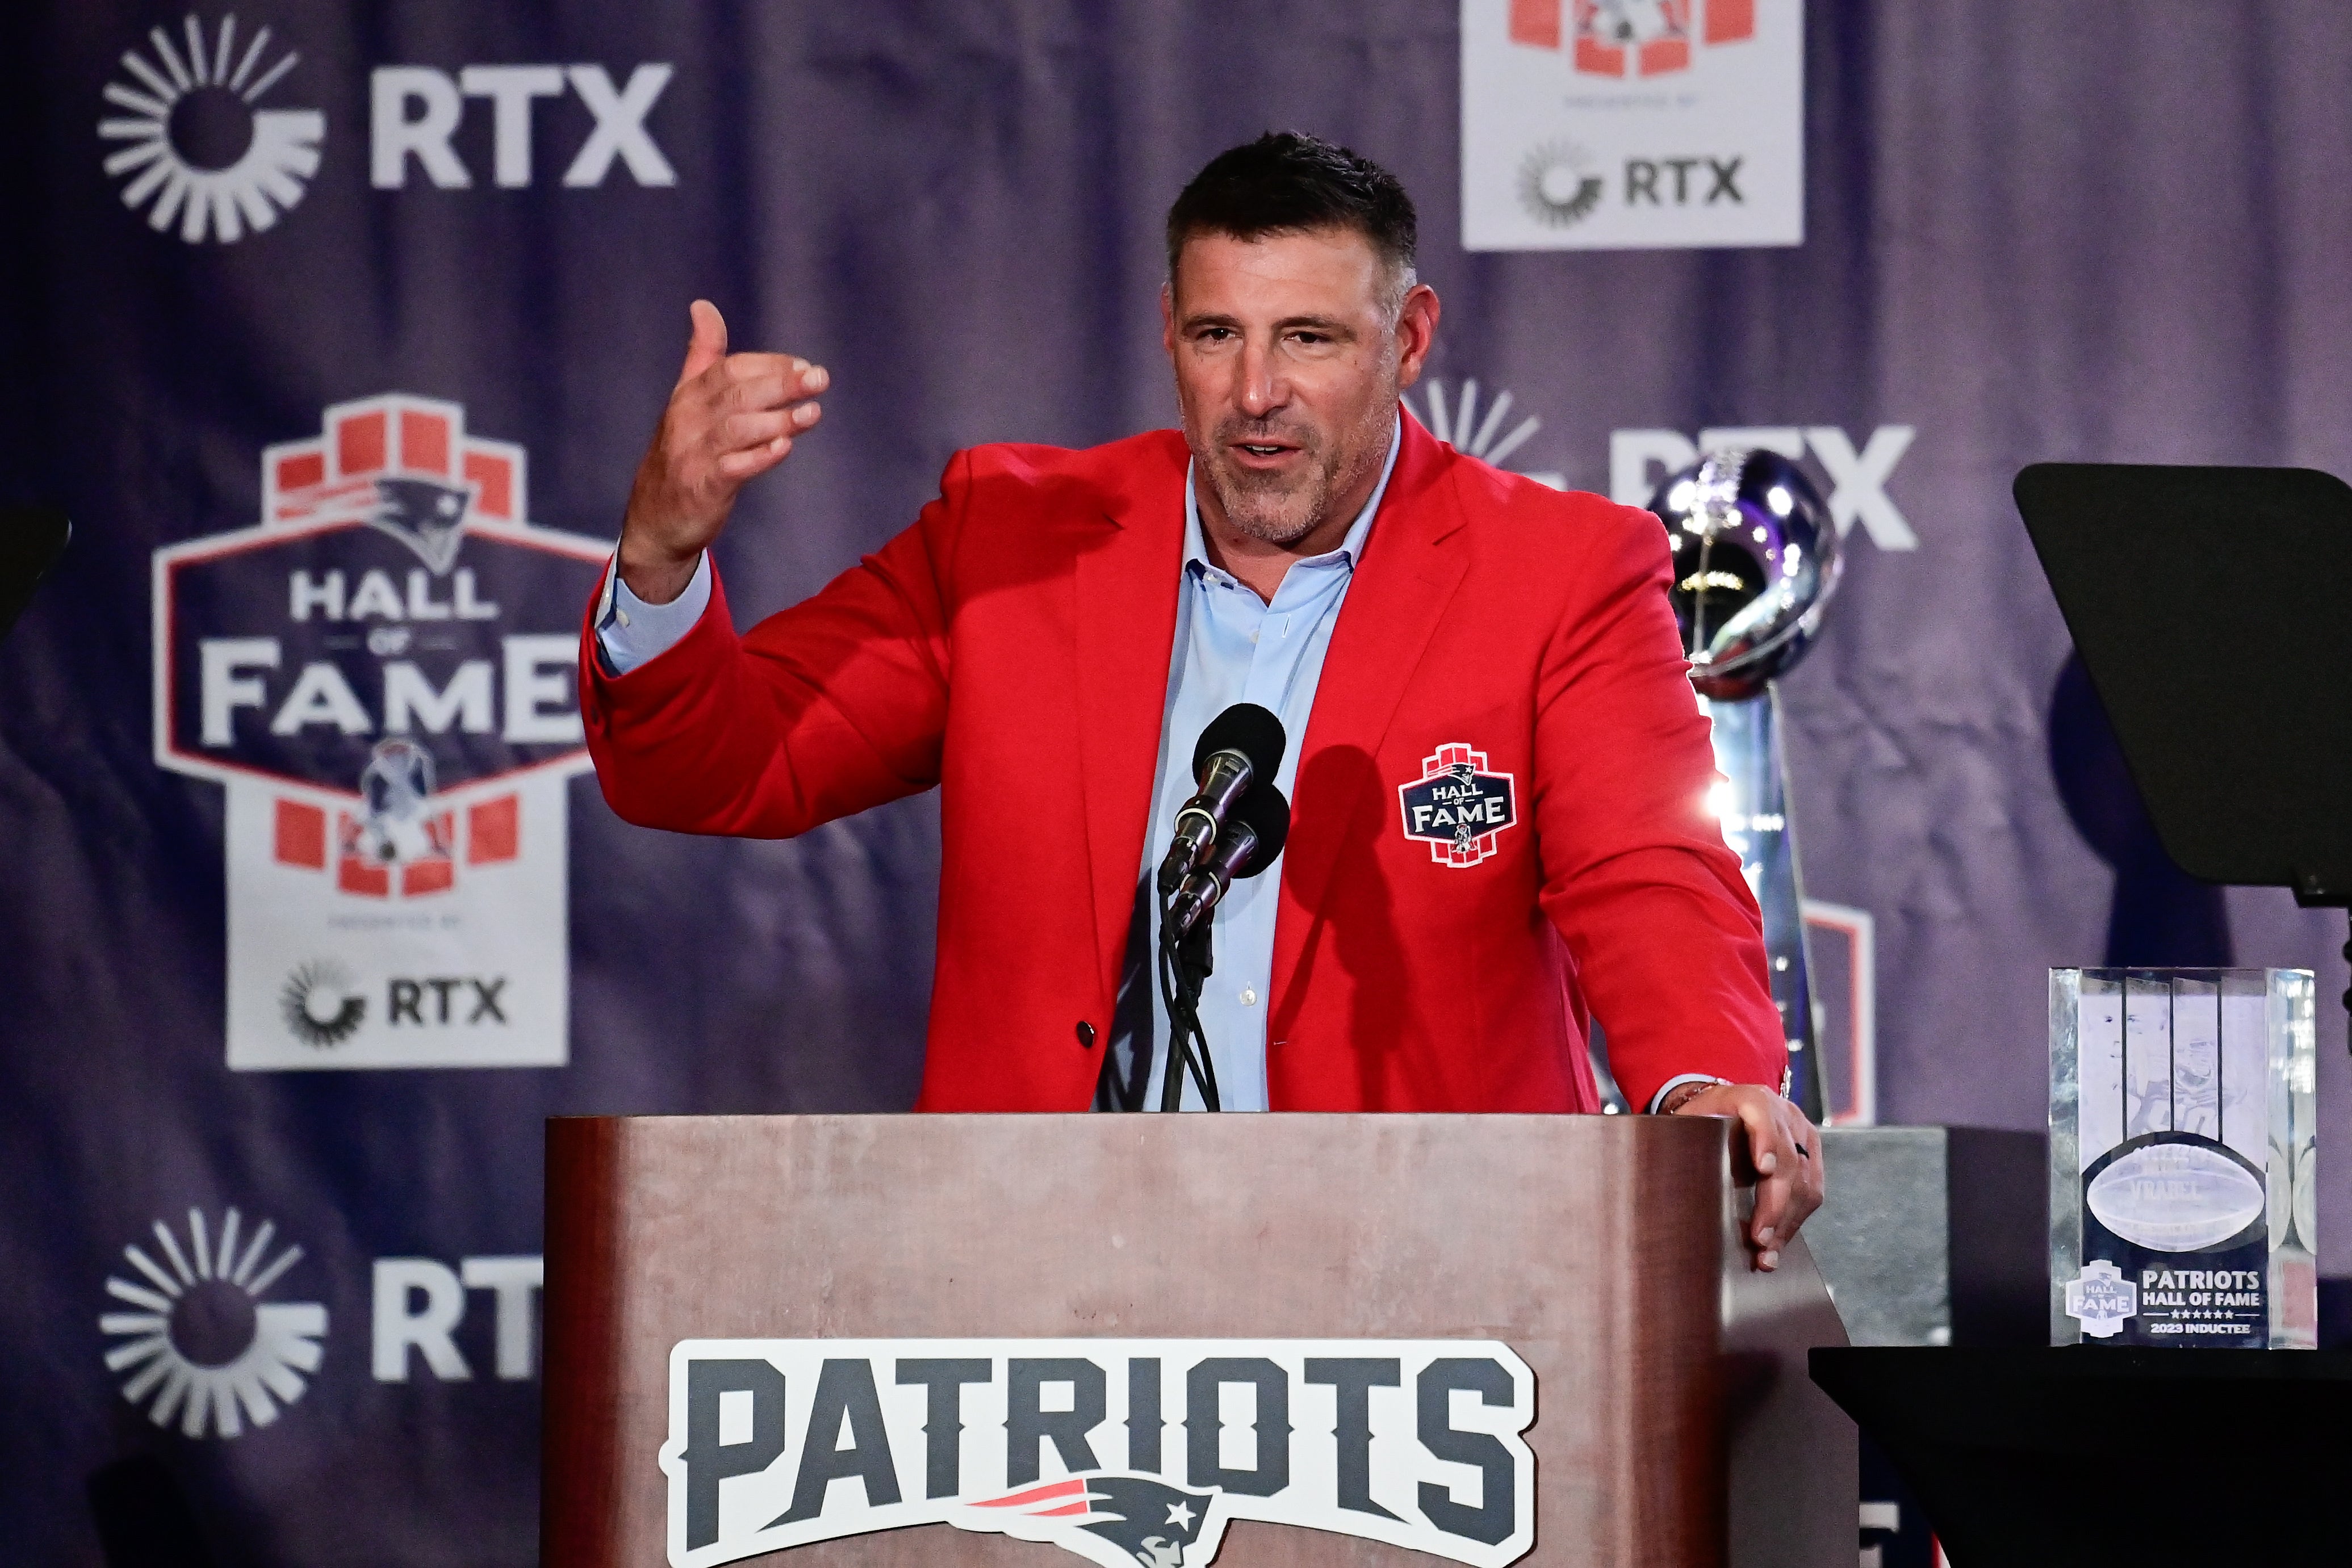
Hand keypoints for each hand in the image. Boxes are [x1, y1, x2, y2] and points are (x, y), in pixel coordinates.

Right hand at [618, 300, 828, 603]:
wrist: (655, 520)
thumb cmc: (682, 454)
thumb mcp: (687, 402)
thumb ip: (702, 356)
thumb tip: (703, 305)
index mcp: (688, 396)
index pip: (731, 369)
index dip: (769, 365)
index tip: (804, 366)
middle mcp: (687, 420)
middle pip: (737, 393)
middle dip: (781, 383)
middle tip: (820, 379)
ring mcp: (693, 454)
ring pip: (737, 429)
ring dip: (778, 420)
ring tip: (812, 413)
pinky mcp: (701, 487)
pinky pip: (732, 468)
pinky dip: (758, 457)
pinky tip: (784, 448)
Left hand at [1669, 1082, 1822, 1271]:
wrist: (1725, 1109)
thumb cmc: (1701, 1121)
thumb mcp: (1689, 1121)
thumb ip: (1683, 1139)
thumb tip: (1666, 1179)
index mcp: (1750, 1097)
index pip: (1762, 1115)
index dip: (1766, 1140)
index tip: (1764, 1169)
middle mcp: (1783, 1113)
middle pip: (1788, 1159)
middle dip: (1775, 1203)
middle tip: (1758, 1237)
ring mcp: (1801, 1134)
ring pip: (1805, 1182)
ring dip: (1786, 1222)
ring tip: (1766, 1252)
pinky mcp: (1812, 1156)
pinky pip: (1812, 1192)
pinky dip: (1793, 1222)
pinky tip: (1777, 1244)